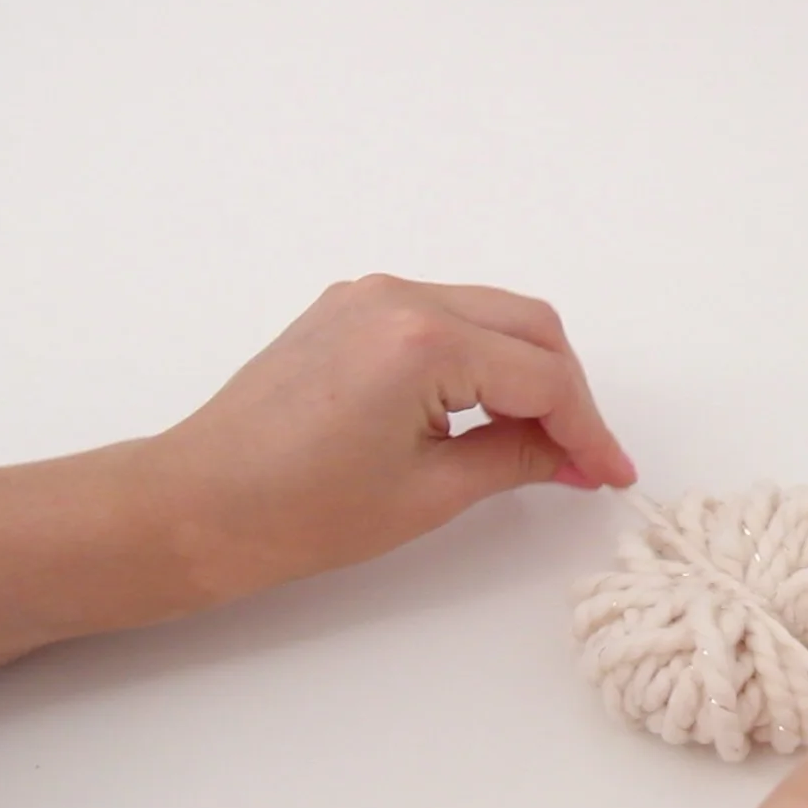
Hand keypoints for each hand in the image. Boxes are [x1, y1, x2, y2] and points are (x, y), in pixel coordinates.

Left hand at [150, 274, 634, 601]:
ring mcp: (370, 296)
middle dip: (568, 392)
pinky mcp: (350, 309)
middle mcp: (400, 297)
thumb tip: (573, 456)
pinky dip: (482, 357)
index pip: (542, 376)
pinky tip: (489, 412)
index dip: (589, 430)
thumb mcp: (429, 494)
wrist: (194, 506)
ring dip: (529, 371)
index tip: (612, 475)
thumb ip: (517, 459)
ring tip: (544, 442)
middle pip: (530, 327)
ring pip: (492, 315)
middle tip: (585, 459)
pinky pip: (446, 316)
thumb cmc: (298, 512)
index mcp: (423, 341)